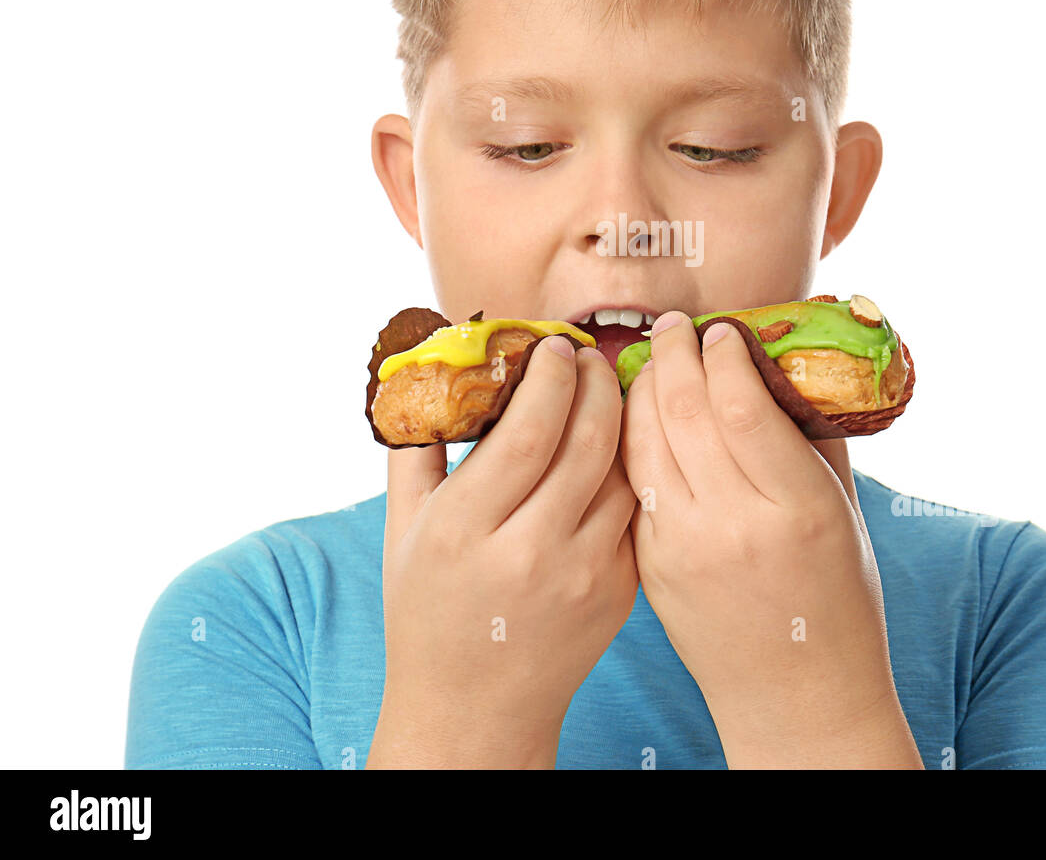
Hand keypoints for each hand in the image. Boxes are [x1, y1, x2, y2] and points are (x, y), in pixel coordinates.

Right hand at [369, 337, 638, 767]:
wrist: (475, 713)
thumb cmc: (429, 614)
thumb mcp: (401, 531)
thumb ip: (415, 447)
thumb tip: (428, 369)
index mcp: (465, 529)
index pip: (529, 427)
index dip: (551, 374)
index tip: (554, 345)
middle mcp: (529, 551)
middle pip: (586, 439)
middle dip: (595, 381)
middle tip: (589, 355)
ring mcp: (582, 575)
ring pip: (622, 471)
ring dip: (620, 420)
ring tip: (605, 392)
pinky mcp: (619, 593)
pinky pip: (633, 511)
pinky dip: (627, 471)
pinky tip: (615, 448)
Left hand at [620, 311, 917, 766]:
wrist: (797, 694)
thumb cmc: (836, 598)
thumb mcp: (843, 513)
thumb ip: (812, 437)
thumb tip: (781, 363)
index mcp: (795, 509)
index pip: (743, 407)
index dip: (725, 356)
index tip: (722, 330)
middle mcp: (734, 526)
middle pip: (684, 412)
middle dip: (674, 355)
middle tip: (674, 324)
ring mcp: (683, 549)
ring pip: (644, 442)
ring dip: (641, 387)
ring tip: (650, 357)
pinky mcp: (650, 566)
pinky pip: (631, 482)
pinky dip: (628, 436)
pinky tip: (634, 411)